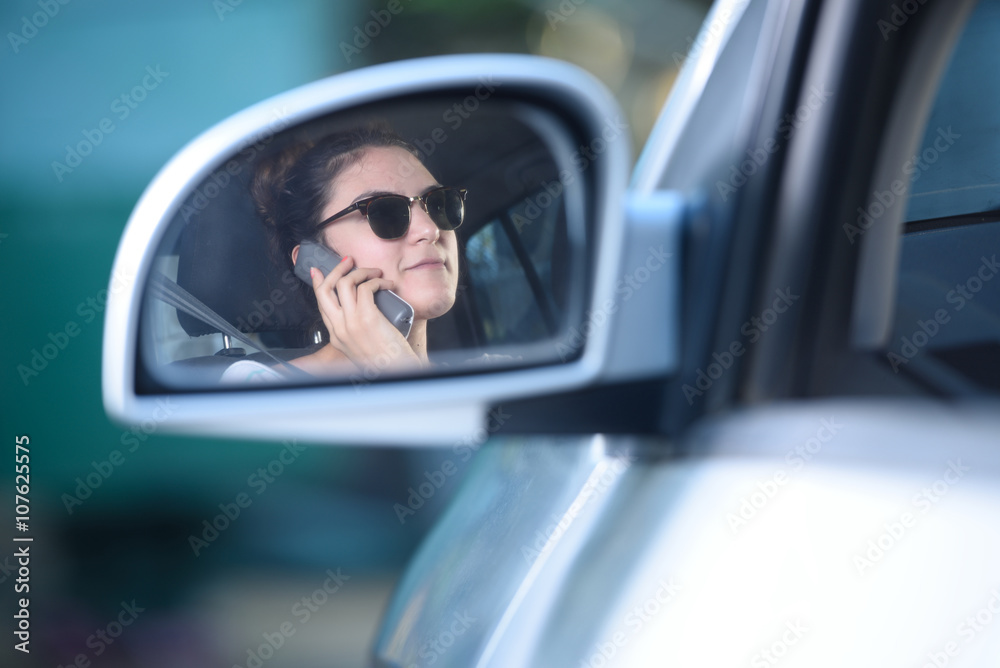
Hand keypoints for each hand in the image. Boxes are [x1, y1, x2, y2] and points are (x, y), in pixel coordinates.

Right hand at [310, 256, 422, 372]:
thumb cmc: (385, 360)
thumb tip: (362, 305)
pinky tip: (387, 283)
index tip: (318, 270)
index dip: (318, 283)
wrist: (396, 371)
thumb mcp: (361, 346)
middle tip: (349, 260)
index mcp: (335, 336)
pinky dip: (377, 281)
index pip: (320, 303)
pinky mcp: (367, 318)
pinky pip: (366, 288)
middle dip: (336, 269)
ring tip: (376, 273)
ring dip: (362, 271)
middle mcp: (339, 328)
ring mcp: (351, 323)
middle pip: (326, 289)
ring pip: (345, 283)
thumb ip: (354, 329)